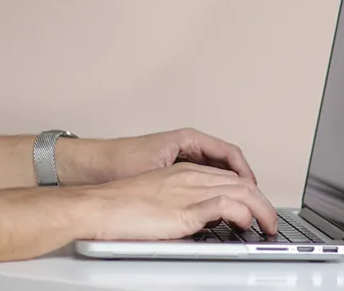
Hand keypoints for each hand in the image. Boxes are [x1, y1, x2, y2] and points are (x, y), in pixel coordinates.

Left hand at [57, 128, 256, 185]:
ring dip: (229, 186)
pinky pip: (203, 177)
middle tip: (252, 200)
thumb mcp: (159, 171)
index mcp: (189, 139)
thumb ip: (189, 179)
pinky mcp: (173, 169)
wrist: (90, 166)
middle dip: (242, 181)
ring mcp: (181, 156)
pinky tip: (214, 204)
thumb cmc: (118, 161)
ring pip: (216, 171)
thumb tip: (216, 193)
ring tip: (238, 204)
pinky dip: (213, 189)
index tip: (253, 188)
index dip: (245, 172)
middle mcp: (188, 145)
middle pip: (227, 162)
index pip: (229, 153)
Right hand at [82, 162, 277, 240]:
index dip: (249, 192)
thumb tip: (204, 222)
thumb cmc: (120, 206)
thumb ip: (185, 205)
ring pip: (242, 191)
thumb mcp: (160, 199)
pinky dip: (243, 214)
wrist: (98, 206)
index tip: (257, 206)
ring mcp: (190, 190)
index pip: (230, 177)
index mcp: (186, 171)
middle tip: (270, 220)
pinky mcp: (185, 209)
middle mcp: (192, 176)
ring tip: (267, 226)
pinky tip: (246, 224)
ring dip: (261, 210)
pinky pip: (226, 206)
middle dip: (263, 202)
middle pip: (242, 182)